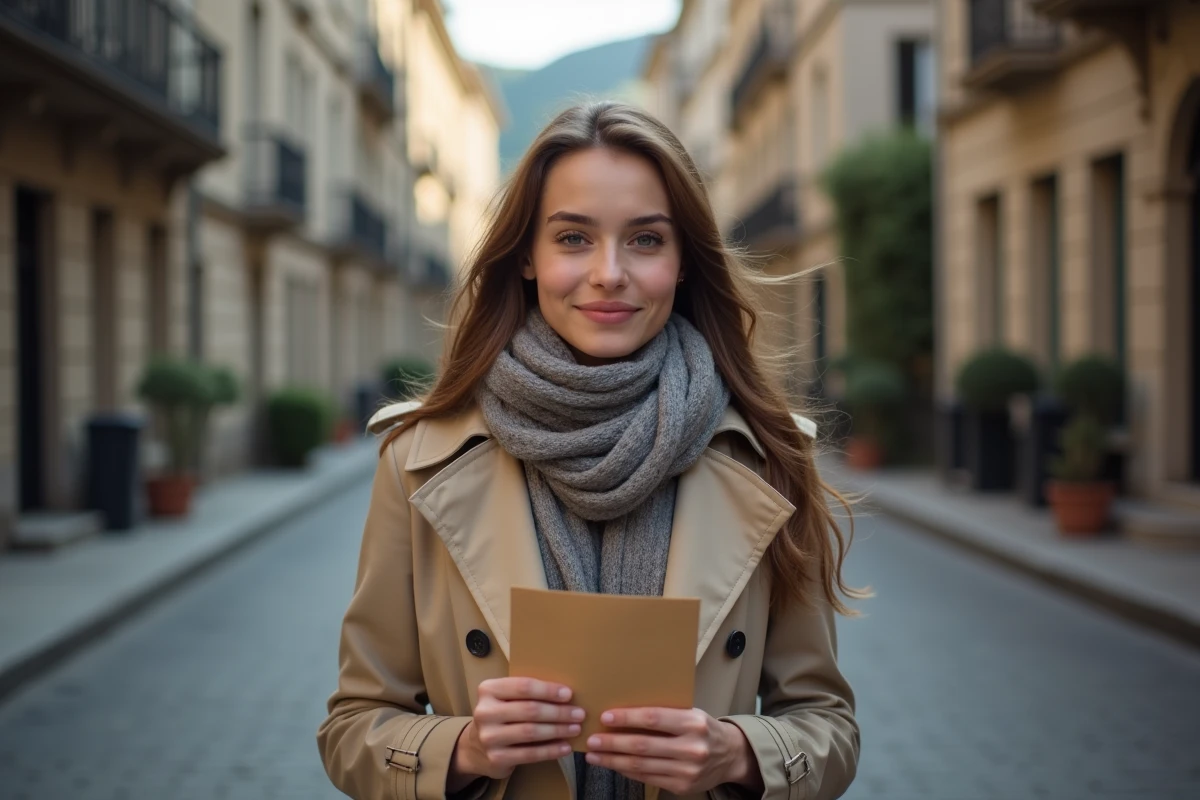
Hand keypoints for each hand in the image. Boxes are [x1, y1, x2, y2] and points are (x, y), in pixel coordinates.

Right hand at [448, 678, 583, 790]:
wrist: (476, 747)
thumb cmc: (501, 715)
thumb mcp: (506, 698)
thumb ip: (527, 693)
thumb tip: (566, 693)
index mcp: (488, 690)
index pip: (523, 686)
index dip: (548, 690)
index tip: (569, 694)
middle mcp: (485, 712)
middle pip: (530, 710)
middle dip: (558, 712)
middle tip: (579, 714)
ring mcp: (489, 737)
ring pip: (531, 732)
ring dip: (558, 730)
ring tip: (575, 729)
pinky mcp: (496, 758)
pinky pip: (530, 754)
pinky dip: (550, 750)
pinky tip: (565, 747)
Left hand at [584, 707, 761, 794]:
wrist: (730, 755)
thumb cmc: (702, 728)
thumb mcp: (690, 714)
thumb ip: (664, 714)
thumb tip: (623, 712)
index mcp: (693, 723)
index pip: (654, 719)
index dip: (627, 718)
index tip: (606, 717)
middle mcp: (691, 748)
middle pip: (643, 745)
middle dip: (613, 743)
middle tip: (591, 739)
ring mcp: (687, 770)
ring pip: (642, 765)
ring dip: (614, 760)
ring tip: (594, 755)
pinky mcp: (682, 786)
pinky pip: (647, 778)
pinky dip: (627, 772)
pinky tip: (613, 765)